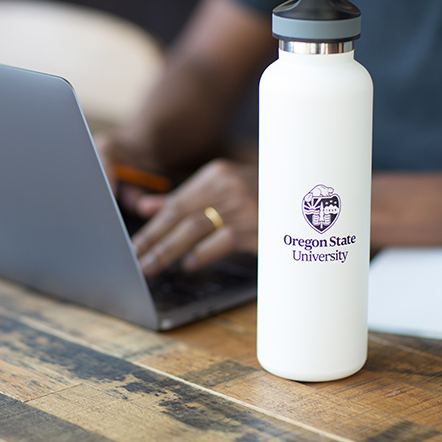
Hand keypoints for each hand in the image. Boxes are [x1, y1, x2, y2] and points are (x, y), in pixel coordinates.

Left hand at [132, 159, 257, 275]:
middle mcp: (228, 186)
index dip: (151, 227)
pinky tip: (189, 265)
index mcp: (216, 174)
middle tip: (137, 261)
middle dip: (154, 241)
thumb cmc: (259, 195)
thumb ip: (183, 199)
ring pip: (196, 229)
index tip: (134, 246)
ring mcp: (244, 205)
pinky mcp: (259, 225)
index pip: (175, 203)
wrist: (308, 193)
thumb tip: (144, 207)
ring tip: (152, 267)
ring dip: (170, 251)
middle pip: (181, 216)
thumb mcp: (221, 189)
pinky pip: (223, 240)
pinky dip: (203, 254)